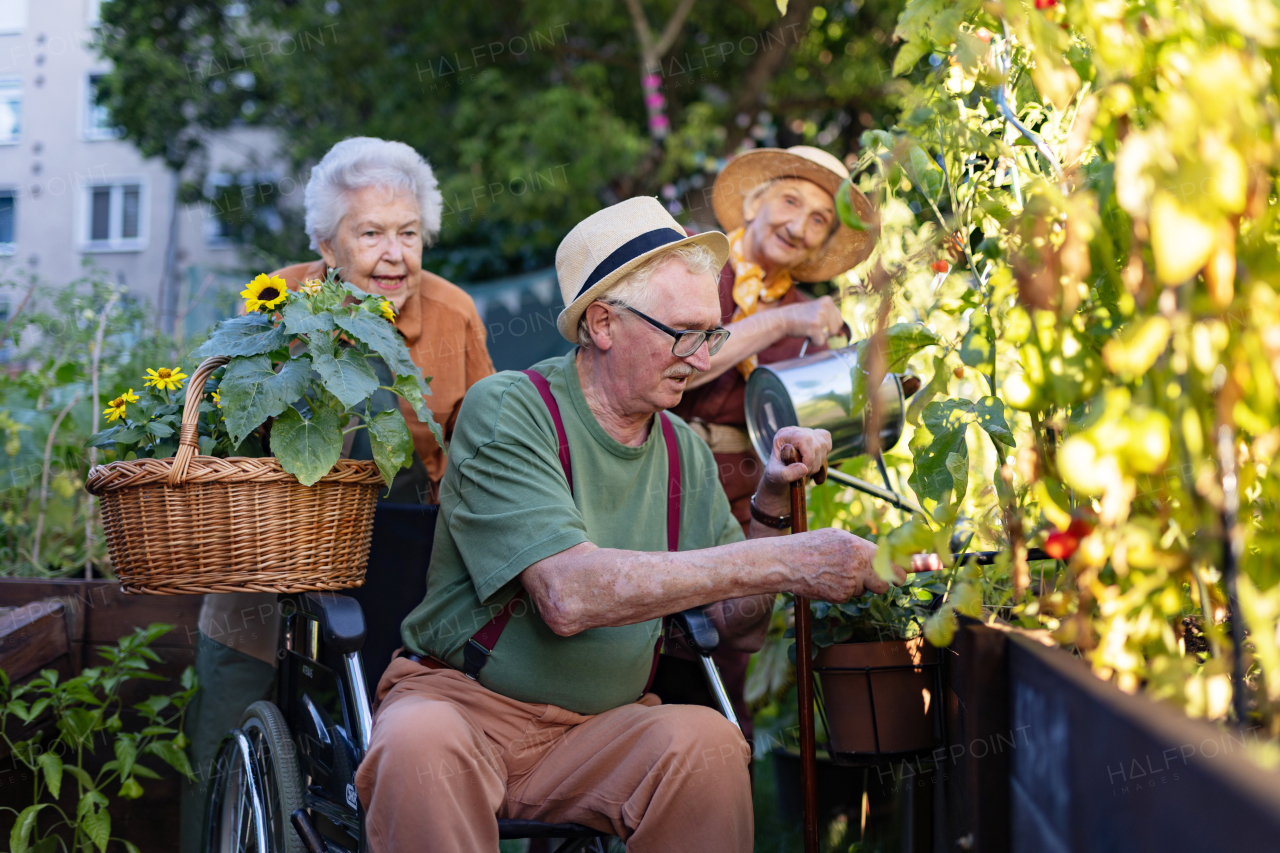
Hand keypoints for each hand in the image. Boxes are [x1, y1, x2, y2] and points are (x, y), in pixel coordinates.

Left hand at [753, 426, 830, 515]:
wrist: (780, 478)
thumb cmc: (775, 475)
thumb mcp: (776, 477)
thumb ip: (787, 474)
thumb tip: (804, 468)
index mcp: (784, 435)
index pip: (805, 439)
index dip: (809, 457)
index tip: (805, 471)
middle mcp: (797, 431)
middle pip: (817, 443)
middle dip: (814, 464)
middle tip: (804, 475)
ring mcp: (808, 434)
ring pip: (824, 445)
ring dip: (819, 464)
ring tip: (807, 472)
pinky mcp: (816, 440)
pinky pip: (828, 445)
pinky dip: (824, 460)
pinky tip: (816, 469)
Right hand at [784, 296, 844, 347]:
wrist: (783, 319)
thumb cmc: (800, 318)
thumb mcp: (817, 314)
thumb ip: (830, 321)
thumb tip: (842, 335)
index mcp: (828, 301)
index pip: (839, 320)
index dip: (829, 327)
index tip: (817, 324)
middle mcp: (826, 306)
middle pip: (836, 328)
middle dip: (826, 333)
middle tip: (813, 327)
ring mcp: (821, 315)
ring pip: (830, 335)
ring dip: (820, 337)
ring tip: (809, 330)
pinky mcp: (815, 326)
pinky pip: (821, 342)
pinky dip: (814, 342)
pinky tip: (806, 334)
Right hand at [785, 528, 906, 601]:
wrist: (787, 562)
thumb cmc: (812, 545)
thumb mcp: (839, 537)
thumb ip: (862, 547)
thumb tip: (883, 555)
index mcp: (860, 548)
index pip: (893, 564)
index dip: (904, 571)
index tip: (924, 570)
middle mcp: (858, 566)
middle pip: (885, 584)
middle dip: (882, 583)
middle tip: (872, 578)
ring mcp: (849, 584)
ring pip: (864, 590)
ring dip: (857, 585)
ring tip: (835, 572)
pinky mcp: (840, 597)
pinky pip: (849, 596)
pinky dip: (841, 591)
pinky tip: (827, 580)